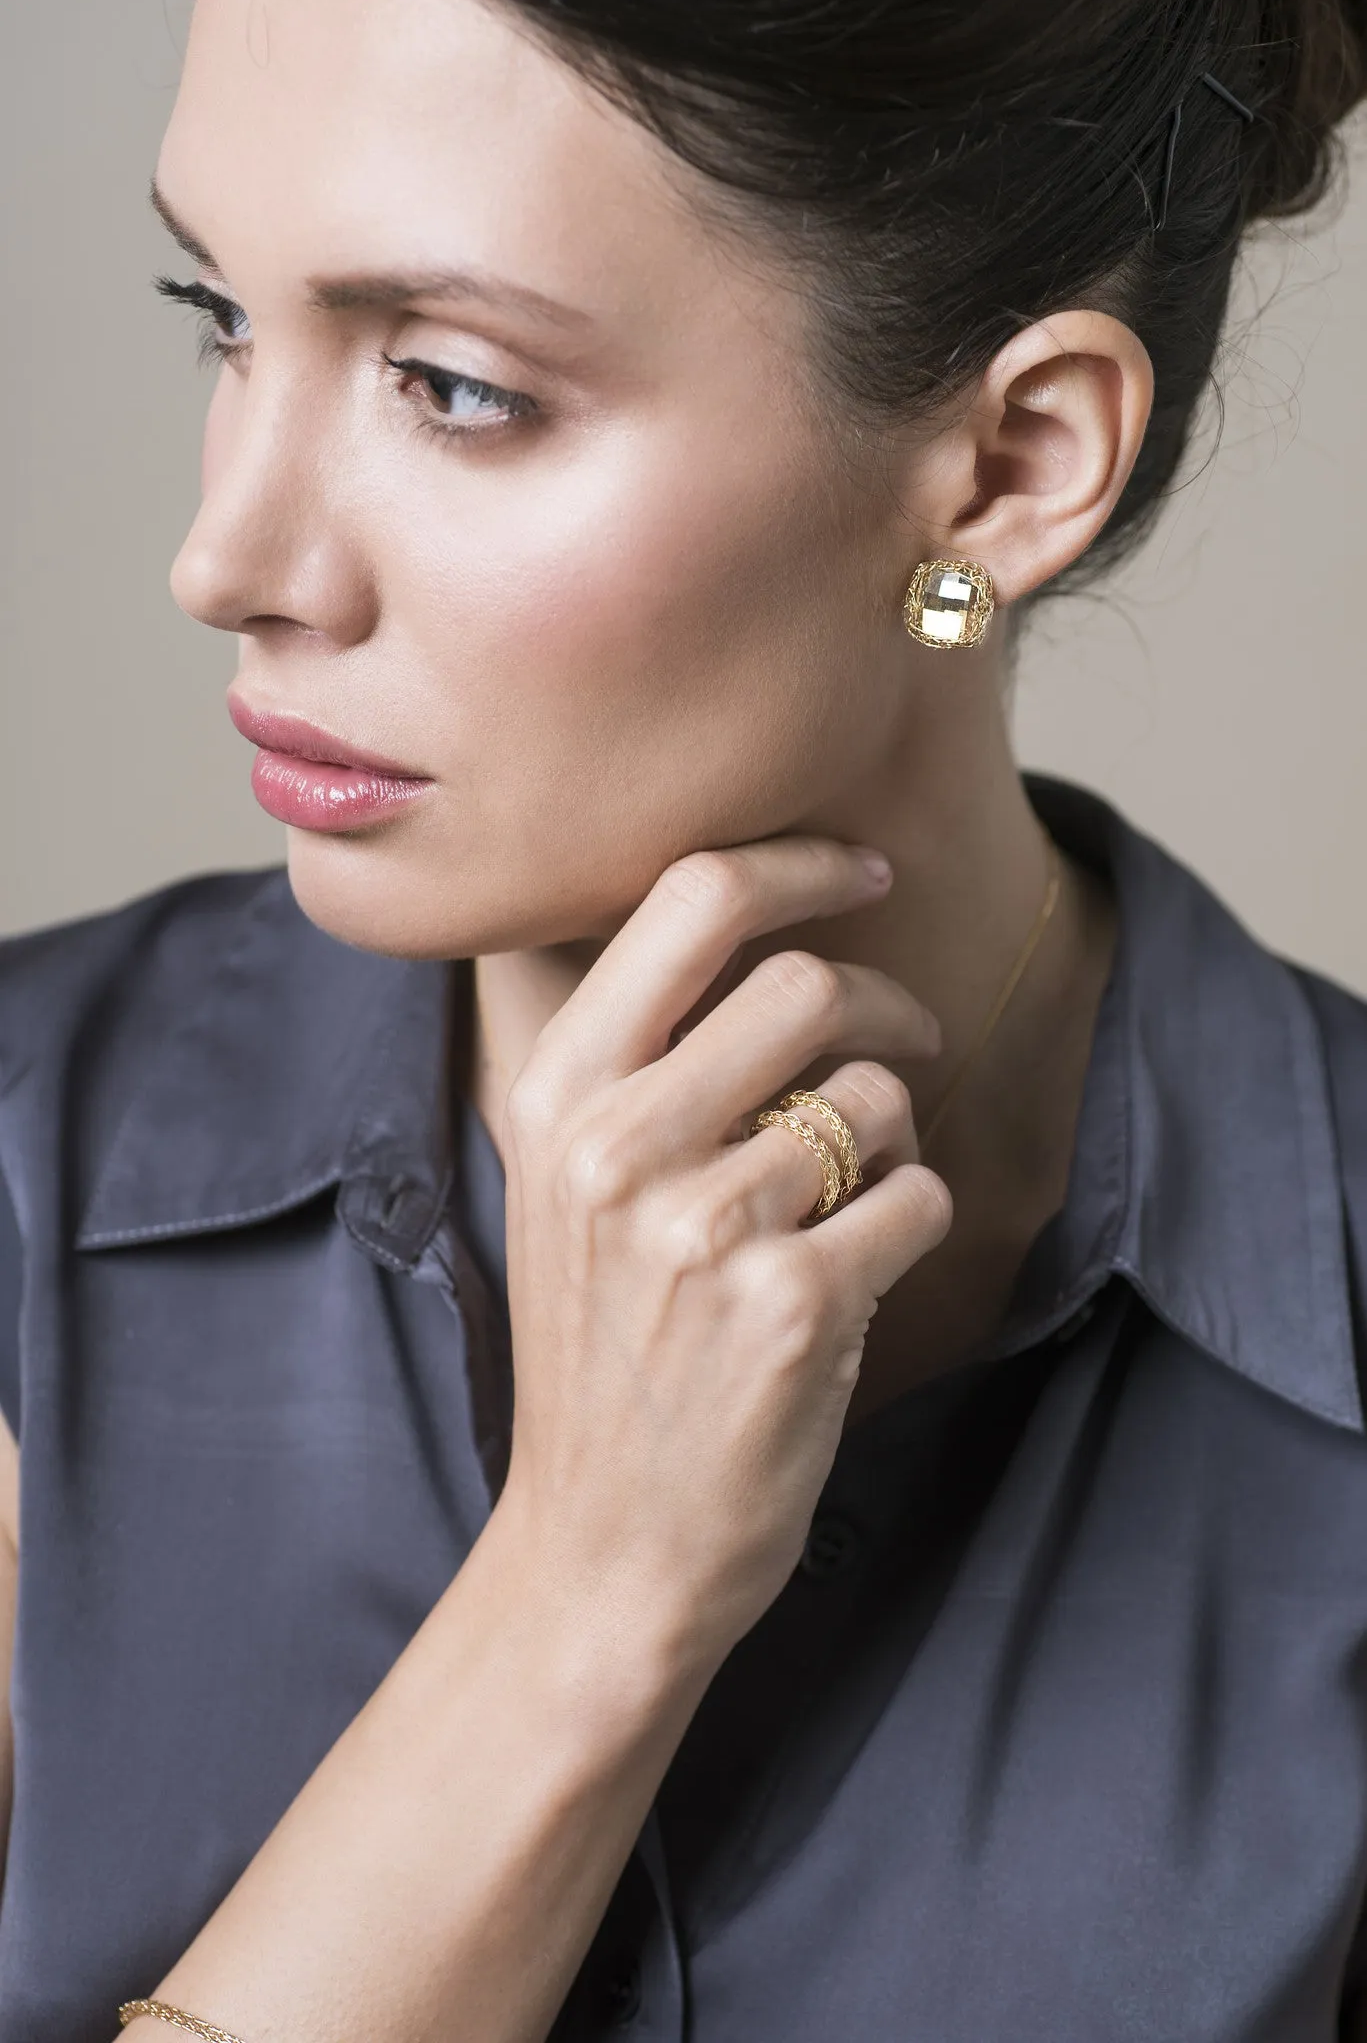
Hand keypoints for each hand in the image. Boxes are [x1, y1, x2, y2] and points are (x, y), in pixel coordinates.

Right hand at [496, 838, 950, 1677]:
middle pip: (808, 984)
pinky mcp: (794, 1303)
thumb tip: (753, 924)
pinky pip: (917, 1195)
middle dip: (887, 1004)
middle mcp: (616, 1144)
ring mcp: (703, 1225)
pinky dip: (915, 1220)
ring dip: (893, 1138)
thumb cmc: (601, 1353)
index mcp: (555, 1094)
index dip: (800, 863)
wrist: (603, 1547)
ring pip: (876, 1097)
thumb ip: (635, 1059)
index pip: (693, 903)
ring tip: (850, 1201)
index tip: (863, 868)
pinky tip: (862, 1269)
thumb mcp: (564, 1186)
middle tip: (909, 1038)